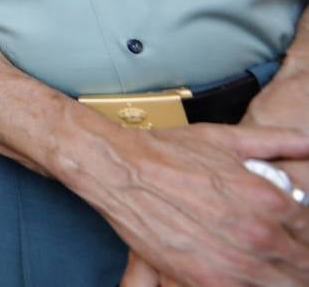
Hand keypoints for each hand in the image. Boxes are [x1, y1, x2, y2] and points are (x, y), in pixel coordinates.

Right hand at [75, 123, 308, 285]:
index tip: (295, 232)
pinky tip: (244, 274)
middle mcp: (258, 235)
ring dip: (282, 277)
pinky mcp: (206, 281)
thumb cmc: (168, 152)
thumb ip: (275, 140)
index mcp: (270, 200)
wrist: (120, 171)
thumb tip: (308, 142)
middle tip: (285, 253)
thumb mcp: (225, 138)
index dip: (306, 233)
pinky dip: (252, 284)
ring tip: (266, 266)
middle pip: (303, 264)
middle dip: (299, 259)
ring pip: (282, 284)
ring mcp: (234, 263)